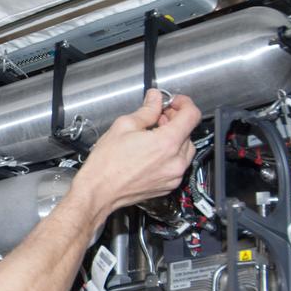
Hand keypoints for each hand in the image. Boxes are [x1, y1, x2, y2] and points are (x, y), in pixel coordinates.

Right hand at [71, 89, 201, 216]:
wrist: (99, 191)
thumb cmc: (106, 164)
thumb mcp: (124, 126)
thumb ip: (146, 110)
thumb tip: (155, 99)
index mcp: (167, 143)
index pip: (192, 115)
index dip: (184, 103)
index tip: (175, 102)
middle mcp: (175, 161)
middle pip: (189, 132)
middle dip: (175, 121)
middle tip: (158, 117)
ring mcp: (174, 176)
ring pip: (185, 149)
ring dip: (175, 138)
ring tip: (153, 136)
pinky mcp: (168, 186)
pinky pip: (178, 165)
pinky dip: (170, 155)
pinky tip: (152, 152)